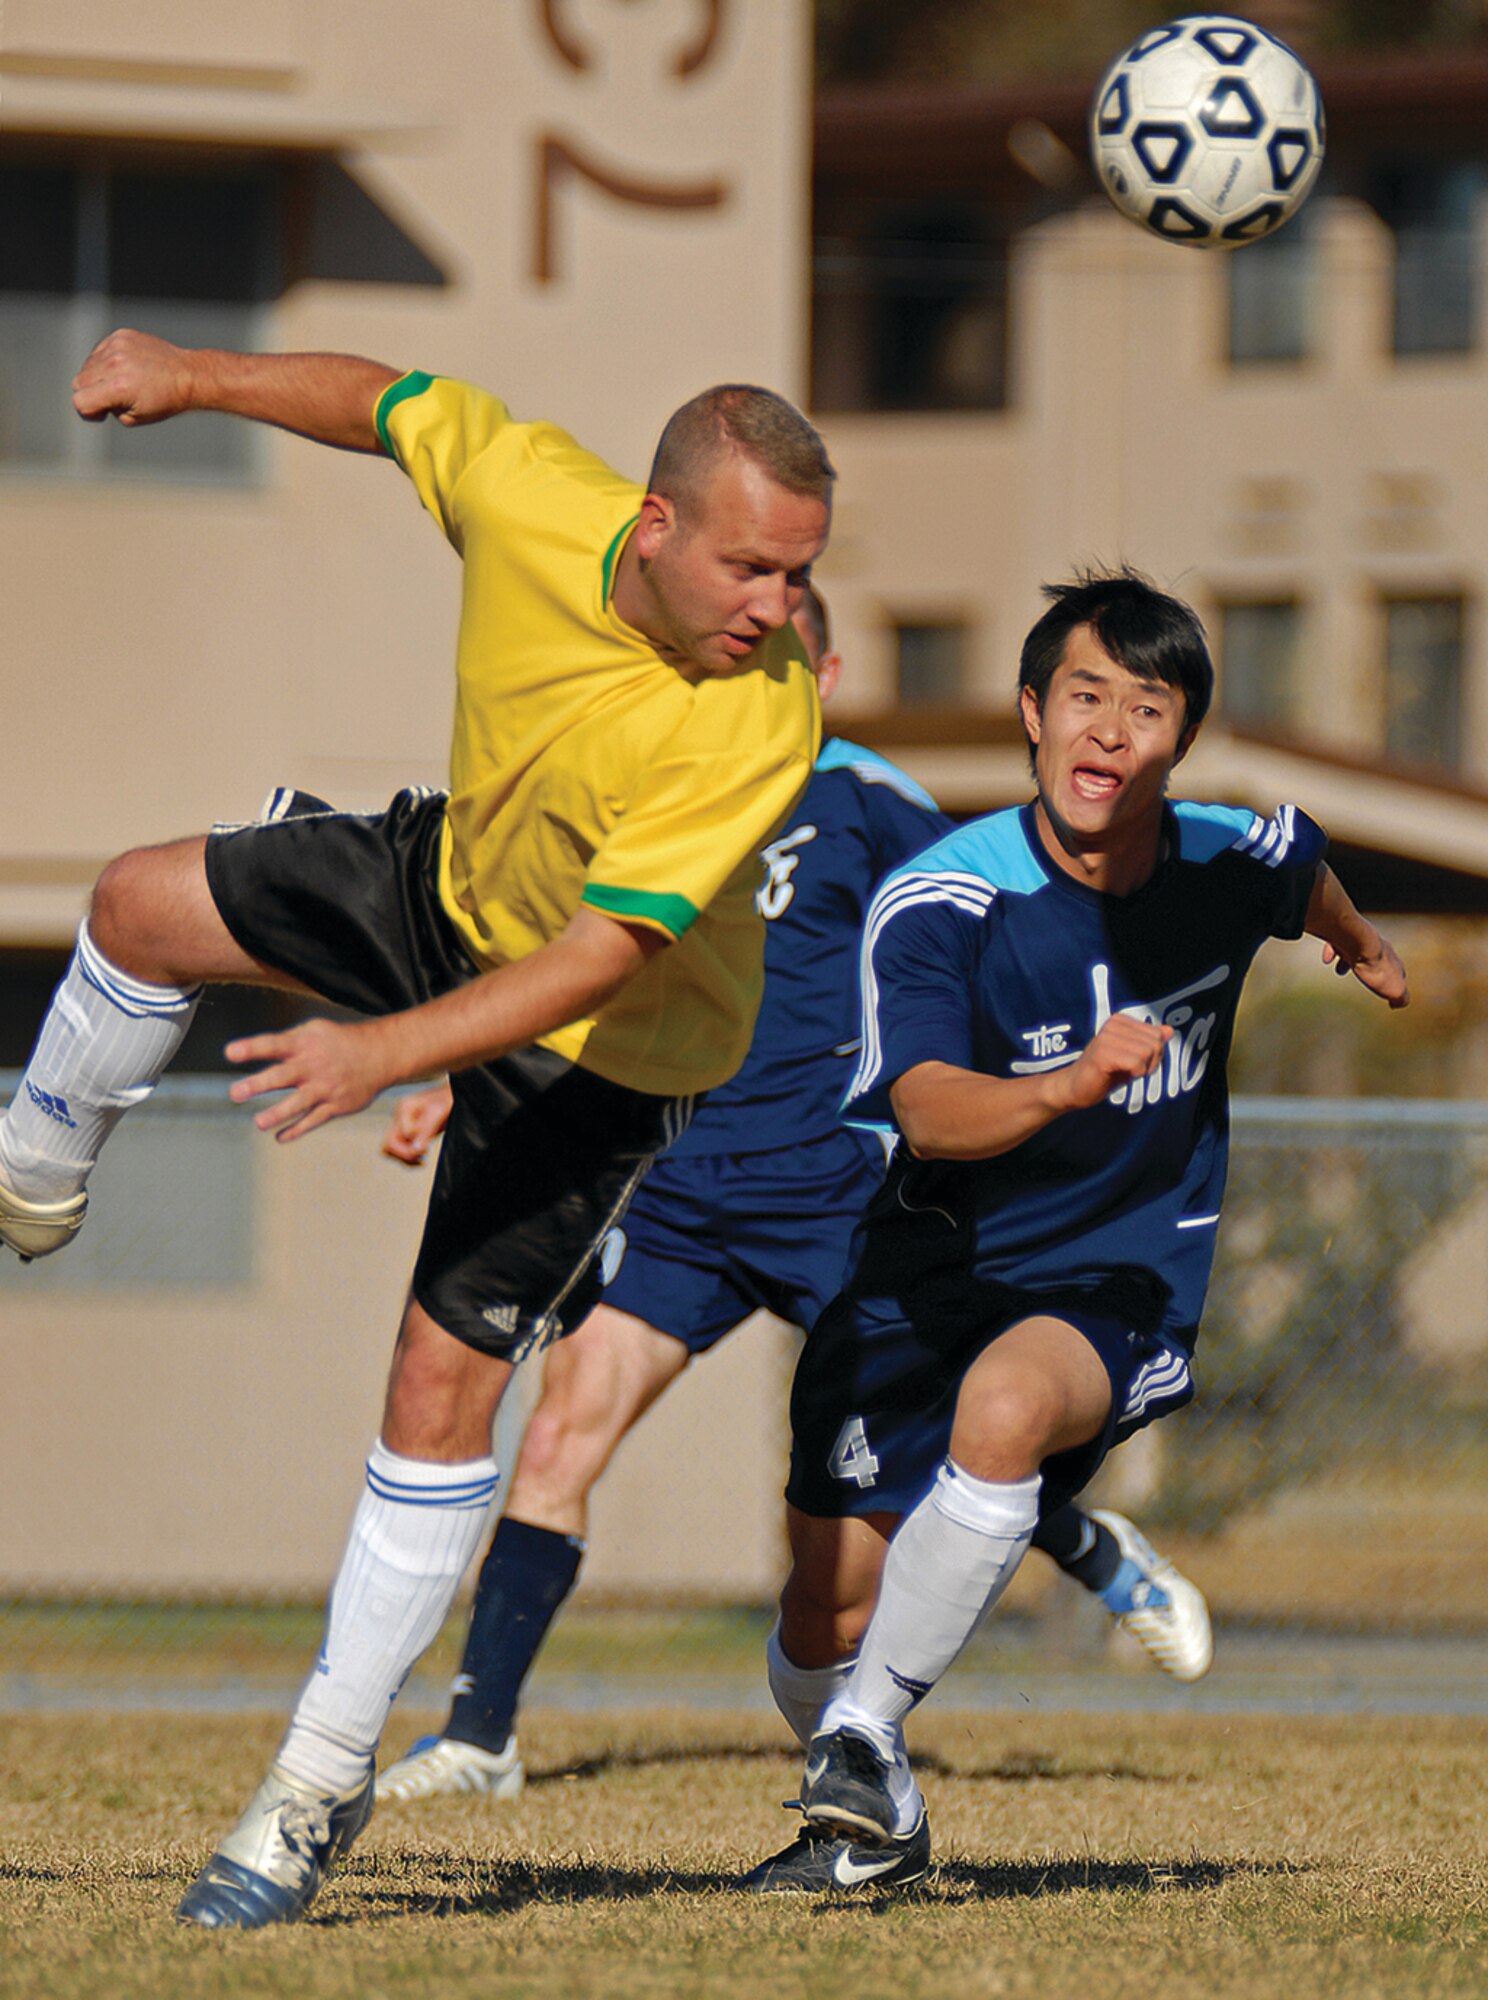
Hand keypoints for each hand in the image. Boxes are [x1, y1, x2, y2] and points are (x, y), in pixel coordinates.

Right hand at [73, 329, 194, 426]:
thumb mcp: (132, 417)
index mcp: (119, 387)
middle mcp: (115, 363)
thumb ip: (106, 408)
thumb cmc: (163, 401)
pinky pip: (99, 351)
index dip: (88, 412)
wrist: (187, 376)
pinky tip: (126, 368)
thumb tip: (91, 398)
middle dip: (92, 394)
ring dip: (99, 377)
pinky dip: (106, 362)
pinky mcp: (121, 336)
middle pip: (79, 382)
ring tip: (123, 382)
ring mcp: (118, 346)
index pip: (79, 400)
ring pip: (87, 365)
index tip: (103, 414)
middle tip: (114, 399)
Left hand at [226, 1017, 396, 1140]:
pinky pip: (314, 1120)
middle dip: (258, 1084)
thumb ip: (286, 1042)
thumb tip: (254, 1052)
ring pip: (299, 1103)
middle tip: (235, 1093)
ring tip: (258, 1123)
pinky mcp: (335, 1106)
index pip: (274, 1044)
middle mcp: (313, 1066)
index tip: (230, 1053)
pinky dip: (297, 1130)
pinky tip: (279, 1137)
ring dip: (278, 1113)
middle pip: (283, 1076)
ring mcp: (325, 1088)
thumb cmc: (338, 1042)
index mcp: (304, 1044)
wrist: (380, 1055)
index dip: (252, 1048)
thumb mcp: (314, 1030)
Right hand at [381, 1083, 453, 1165]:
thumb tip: (414, 1149)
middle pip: (388, 1146)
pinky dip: (409, 1155)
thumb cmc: (449, 1099)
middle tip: (423, 1157)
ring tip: (423, 1158)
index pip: (393, 1141)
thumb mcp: (439, 1113)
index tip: (426, 1149)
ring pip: (392, 1149)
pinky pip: (401, 1148)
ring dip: (406, 1157)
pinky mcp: (409, 1130)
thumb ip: (425, 1131)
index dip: (408, 1150)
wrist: (457, 1094)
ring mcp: (402, 1123)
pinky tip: (422, 1155)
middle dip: (404, 1155)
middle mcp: (399, 1116)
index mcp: (403, 1109)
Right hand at [1055, 1013, 1172, 1111]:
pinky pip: (1136, 1063)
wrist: (1075, 1087)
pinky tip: (1120, 1075)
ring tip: (1125, 1072)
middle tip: (1132, 1070)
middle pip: (1155, 1042)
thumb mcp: (1133, 1055)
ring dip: (1142, 1069)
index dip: (1155, 1054)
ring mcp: (1106, 1037)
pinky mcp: (1102, 1053)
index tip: (1137, 1062)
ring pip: (1147, 1052)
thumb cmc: (1105, 1073)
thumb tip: (1169, 1030)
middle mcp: (1113, 1023)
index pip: (1157, 1034)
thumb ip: (1150, 1042)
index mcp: (1120, 1020)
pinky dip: (1135, 1074)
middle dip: (1151, 1062)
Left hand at [1321, 933, 1409, 1008]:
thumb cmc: (1375, 966)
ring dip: (1347, 960)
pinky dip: (1332, 951)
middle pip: (1378, 957)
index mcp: (1392, 959)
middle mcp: (1378, 945)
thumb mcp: (1395, 989)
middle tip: (1366, 976)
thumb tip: (1397, 1004)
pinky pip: (1336, 942)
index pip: (1397, 969)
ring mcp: (1360, 938)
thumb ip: (1401, 998)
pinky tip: (1327, 960)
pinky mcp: (1342, 933)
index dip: (1394, 980)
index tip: (1389, 987)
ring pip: (1355, 948)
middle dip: (1372, 967)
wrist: (1357, 941)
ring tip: (1340, 971)